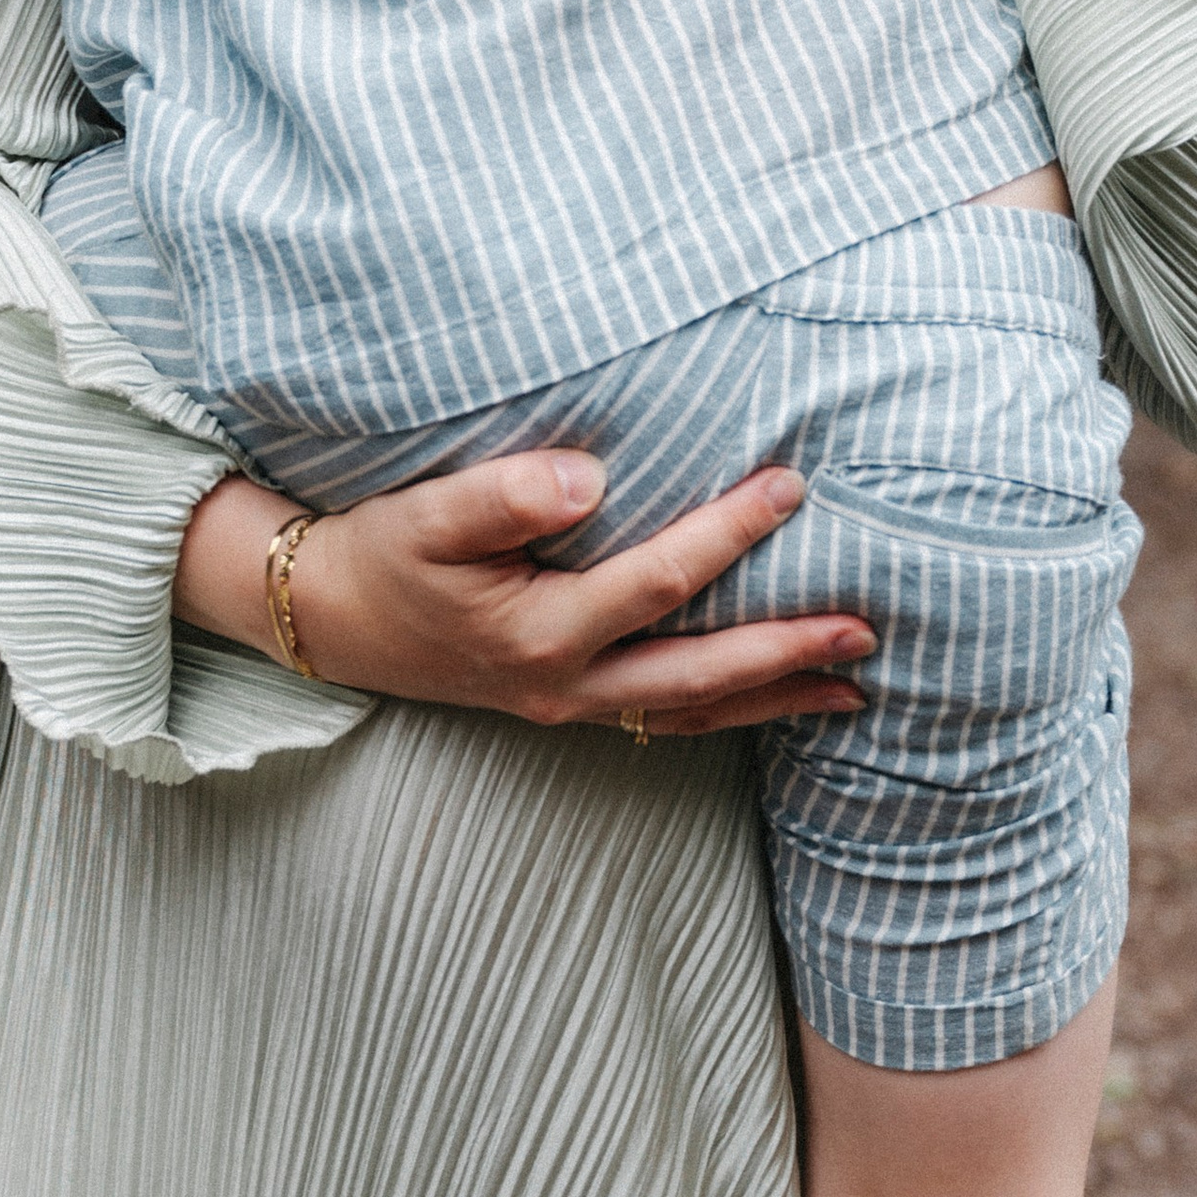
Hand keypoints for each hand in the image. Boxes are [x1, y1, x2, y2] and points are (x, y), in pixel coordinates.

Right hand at [173, 451, 870, 735]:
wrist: (331, 620)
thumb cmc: (383, 555)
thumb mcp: (425, 516)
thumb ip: (504, 495)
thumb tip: (590, 477)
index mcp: (538, 632)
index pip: (658, 583)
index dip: (728, 534)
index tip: (791, 487)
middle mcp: (565, 685)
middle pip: (699, 678)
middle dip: (786, 653)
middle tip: (865, 627)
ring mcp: (570, 708)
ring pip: (691, 713)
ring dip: (773, 698)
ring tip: (852, 686)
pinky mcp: (569, 707)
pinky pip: (665, 719)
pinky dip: (728, 712)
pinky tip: (775, 700)